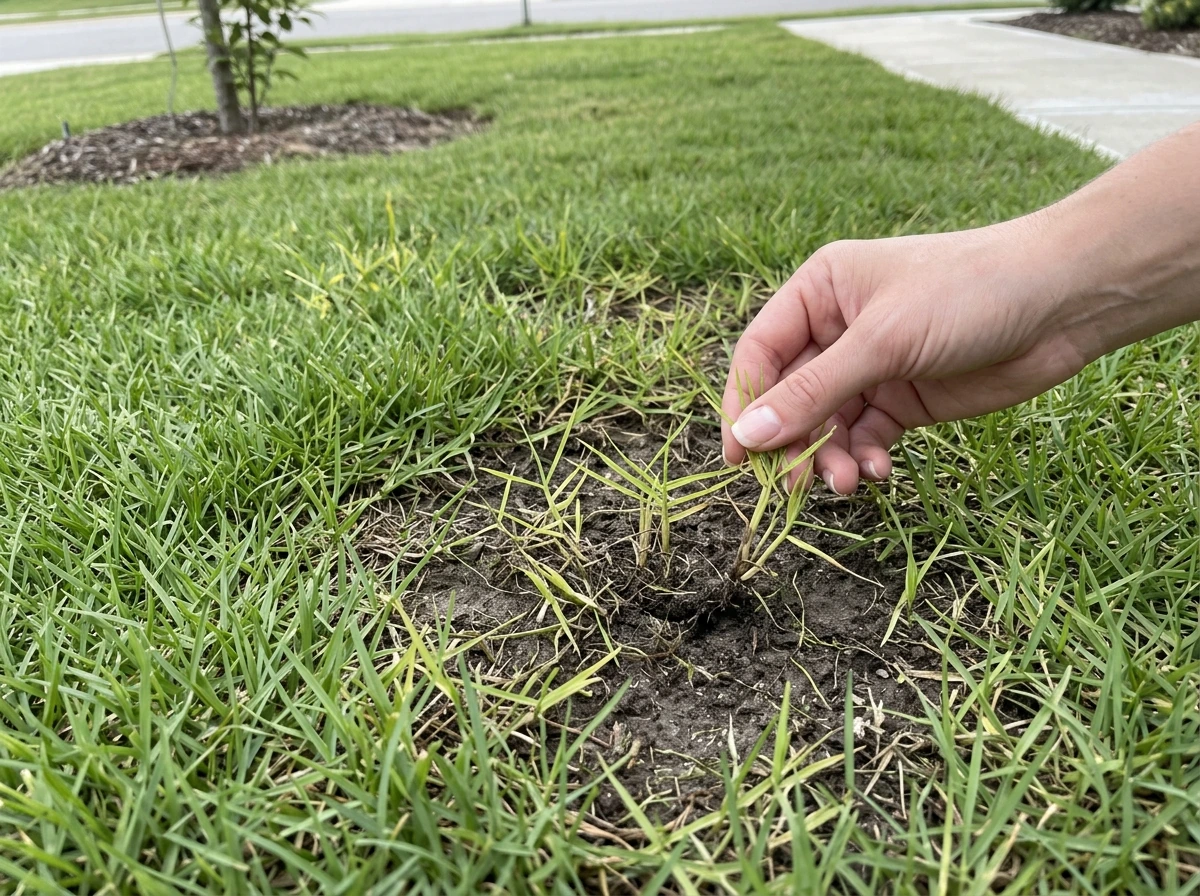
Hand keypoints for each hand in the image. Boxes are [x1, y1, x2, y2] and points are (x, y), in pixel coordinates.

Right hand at [721, 224, 1094, 492]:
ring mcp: (872, 366)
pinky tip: (881, 470)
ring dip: (831, 457)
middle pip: (791, 397)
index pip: (761, 353)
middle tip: (796, 486)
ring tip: (850, 483)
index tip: (738, 456)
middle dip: (793, 441)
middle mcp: (837, 328)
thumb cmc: (966, 293)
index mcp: (819, 292)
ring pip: (828, 425)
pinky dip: (867, 457)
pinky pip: (867, 437)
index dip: (745, 404)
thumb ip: (812, 393)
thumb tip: (746, 437)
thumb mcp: (882, 341)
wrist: (1063, 301)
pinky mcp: (905, 399)